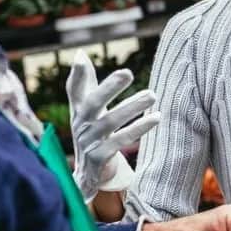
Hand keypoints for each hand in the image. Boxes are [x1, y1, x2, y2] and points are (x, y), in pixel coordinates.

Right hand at [66, 50, 159, 201]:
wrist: (86, 176)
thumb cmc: (90, 134)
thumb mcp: (86, 110)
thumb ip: (85, 83)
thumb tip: (80, 53)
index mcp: (78, 111)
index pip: (74, 90)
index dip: (76, 75)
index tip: (80, 57)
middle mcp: (81, 124)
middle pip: (92, 103)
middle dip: (109, 87)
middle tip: (128, 72)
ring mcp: (89, 142)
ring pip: (110, 122)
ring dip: (132, 107)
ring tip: (152, 95)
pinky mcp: (99, 157)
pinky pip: (120, 141)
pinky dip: (139, 129)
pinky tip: (156, 118)